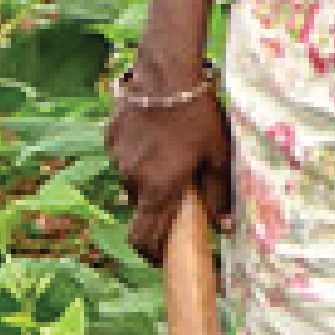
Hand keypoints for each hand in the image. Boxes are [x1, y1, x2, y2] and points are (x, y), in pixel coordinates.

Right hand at [109, 86, 231, 263]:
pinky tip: (161, 138)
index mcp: (158, 189)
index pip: (144, 239)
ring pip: (133, 183)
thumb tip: (223, 227)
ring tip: (175, 160)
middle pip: (141, 210)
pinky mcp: (110, 139)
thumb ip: (219, 195)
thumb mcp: (219, 157)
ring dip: (151, 182)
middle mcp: (132, 179)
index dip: (152, 255)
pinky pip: (126, 159)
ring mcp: (117, 158)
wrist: (165, 75)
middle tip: (182, 201)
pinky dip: (141, 159)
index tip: (166, 258)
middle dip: (159, 212)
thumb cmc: (199, 117)